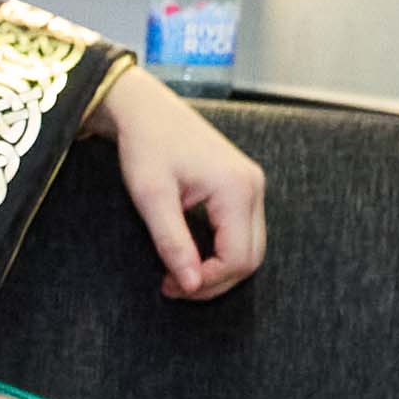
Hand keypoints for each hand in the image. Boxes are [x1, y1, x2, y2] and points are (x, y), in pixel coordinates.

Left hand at [103, 69, 266, 296]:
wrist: (145, 111)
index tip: (172, 287)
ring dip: (218, 269)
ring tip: (178, 273)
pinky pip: (242, 232)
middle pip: (251, 258)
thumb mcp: (152, 198)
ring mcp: (251, 185)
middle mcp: (253, 187)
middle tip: (174, 287)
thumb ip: (173, 243)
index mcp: (237, 189)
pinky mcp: (241, 186)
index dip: (208, 282)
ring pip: (249, 247)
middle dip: (215, 281)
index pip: (238, 258)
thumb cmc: (146, 146)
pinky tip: (190, 254)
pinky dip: (220, 251)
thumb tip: (190, 285)